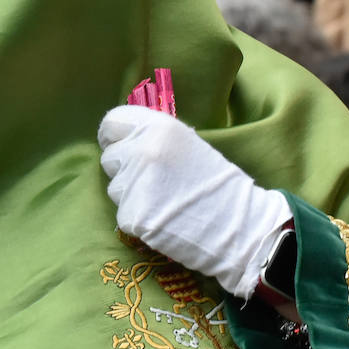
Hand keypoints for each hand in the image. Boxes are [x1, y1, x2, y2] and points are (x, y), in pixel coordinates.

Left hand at [97, 105, 290, 299]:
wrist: (238, 226)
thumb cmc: (218, 185)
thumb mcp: (189, 144)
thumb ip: (156, 138)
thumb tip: (126, 139)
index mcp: (159, 127)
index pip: (113, 121)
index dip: (114, 136)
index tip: (118, 146)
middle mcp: (142, 150)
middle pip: (109, 156)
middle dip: (124, 168)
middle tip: (152, 180)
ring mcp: (134, 183)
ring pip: (114, 187)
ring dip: (131, 194)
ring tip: (163, 201)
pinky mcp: (131, 215)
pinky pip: (123, 213)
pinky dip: (138, 218)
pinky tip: (163, 219)